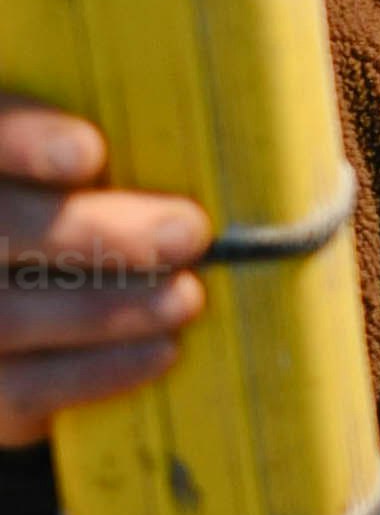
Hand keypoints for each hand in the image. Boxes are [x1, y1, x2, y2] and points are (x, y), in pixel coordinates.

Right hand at [0, 98, 208, 445]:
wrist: (31, 319)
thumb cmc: (76, 211)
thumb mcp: (75, 174)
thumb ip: (101, 151)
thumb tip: (222, 126)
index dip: (22, 142)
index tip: (88, 152)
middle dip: (96, 234)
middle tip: (189, 232)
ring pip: (6, 315)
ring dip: (108, 308)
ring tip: (187, 296)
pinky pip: (24, 387)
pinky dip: (97, 372)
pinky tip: (161, 351)